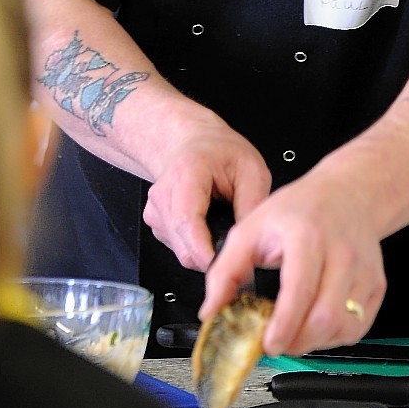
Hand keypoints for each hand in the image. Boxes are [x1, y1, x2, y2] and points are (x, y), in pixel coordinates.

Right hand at [142, 123, 271, 272]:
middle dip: (213, 255)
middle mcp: (163, 194)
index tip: (225, 264)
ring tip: (222, 227)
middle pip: (184, 245)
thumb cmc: (220, 153)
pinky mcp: (155, 223)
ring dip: (205, 250)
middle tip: (237, 246)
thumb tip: (251, 241)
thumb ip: (252, 205)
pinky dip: (196, 245)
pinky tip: (207, 225)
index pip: (187, 222)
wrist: (194, 143)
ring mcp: (155, 210)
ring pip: (182, 252)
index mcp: (186, 173)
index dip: (205, 251)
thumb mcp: (252, 170)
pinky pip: (178, 248)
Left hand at [198, 160, 386, 356]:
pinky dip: (334, 337)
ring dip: (315, 343)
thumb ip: (226, 271)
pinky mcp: (376, 285)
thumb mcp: (251, 228)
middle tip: (277, 342)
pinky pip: (358, 327)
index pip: (300, 290)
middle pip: (326, 317)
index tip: (268, 343)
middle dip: (298, 341)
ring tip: (294, 332)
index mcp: (307, 237)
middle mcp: (341, 253)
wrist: (347, 194)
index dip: (284, 325)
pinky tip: (315, 325)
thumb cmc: (299, 210)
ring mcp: (364, 270)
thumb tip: (211, 310)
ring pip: (344, 327)